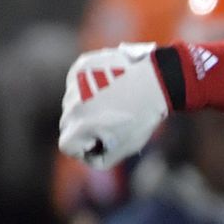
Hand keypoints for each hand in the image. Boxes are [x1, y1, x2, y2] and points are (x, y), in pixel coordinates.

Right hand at [58, 43, 169, 169]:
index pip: (67, 146)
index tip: (99, 143)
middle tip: (110, 123)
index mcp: (80, 124)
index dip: (82, 149)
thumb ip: (100, 158)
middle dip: (84, 127)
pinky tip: (110, 87)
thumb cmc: (142, 118)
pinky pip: (78, 83)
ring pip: (72, 102)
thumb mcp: (124, 148)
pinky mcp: (81, 66)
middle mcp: (71, 103)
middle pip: (67, 123)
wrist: (157, 82)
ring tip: (113, 103)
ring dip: (86, 106)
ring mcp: (75, 82)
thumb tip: (88, 156)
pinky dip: (89, 87)